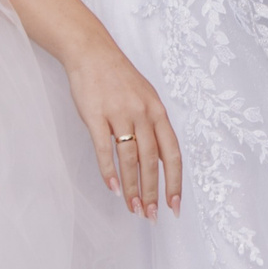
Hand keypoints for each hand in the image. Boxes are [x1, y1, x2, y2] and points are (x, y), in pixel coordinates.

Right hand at [63, 37, 183, 218]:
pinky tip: (113, 188)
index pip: (172, 153)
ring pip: (130, 158)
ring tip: (133, 209)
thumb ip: (153, 127)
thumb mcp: (146, 98)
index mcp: (158, 111)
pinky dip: (109, 170)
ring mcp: (119, 114)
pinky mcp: (96, 115)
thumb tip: (159, 161)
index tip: (175, 205)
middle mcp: (143, 113)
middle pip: (152, 160)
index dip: (175, 181)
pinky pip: (104, 148)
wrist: (92, 53)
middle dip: (153, 191)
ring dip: (132, 187)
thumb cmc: (119, 78)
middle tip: (152, 215)